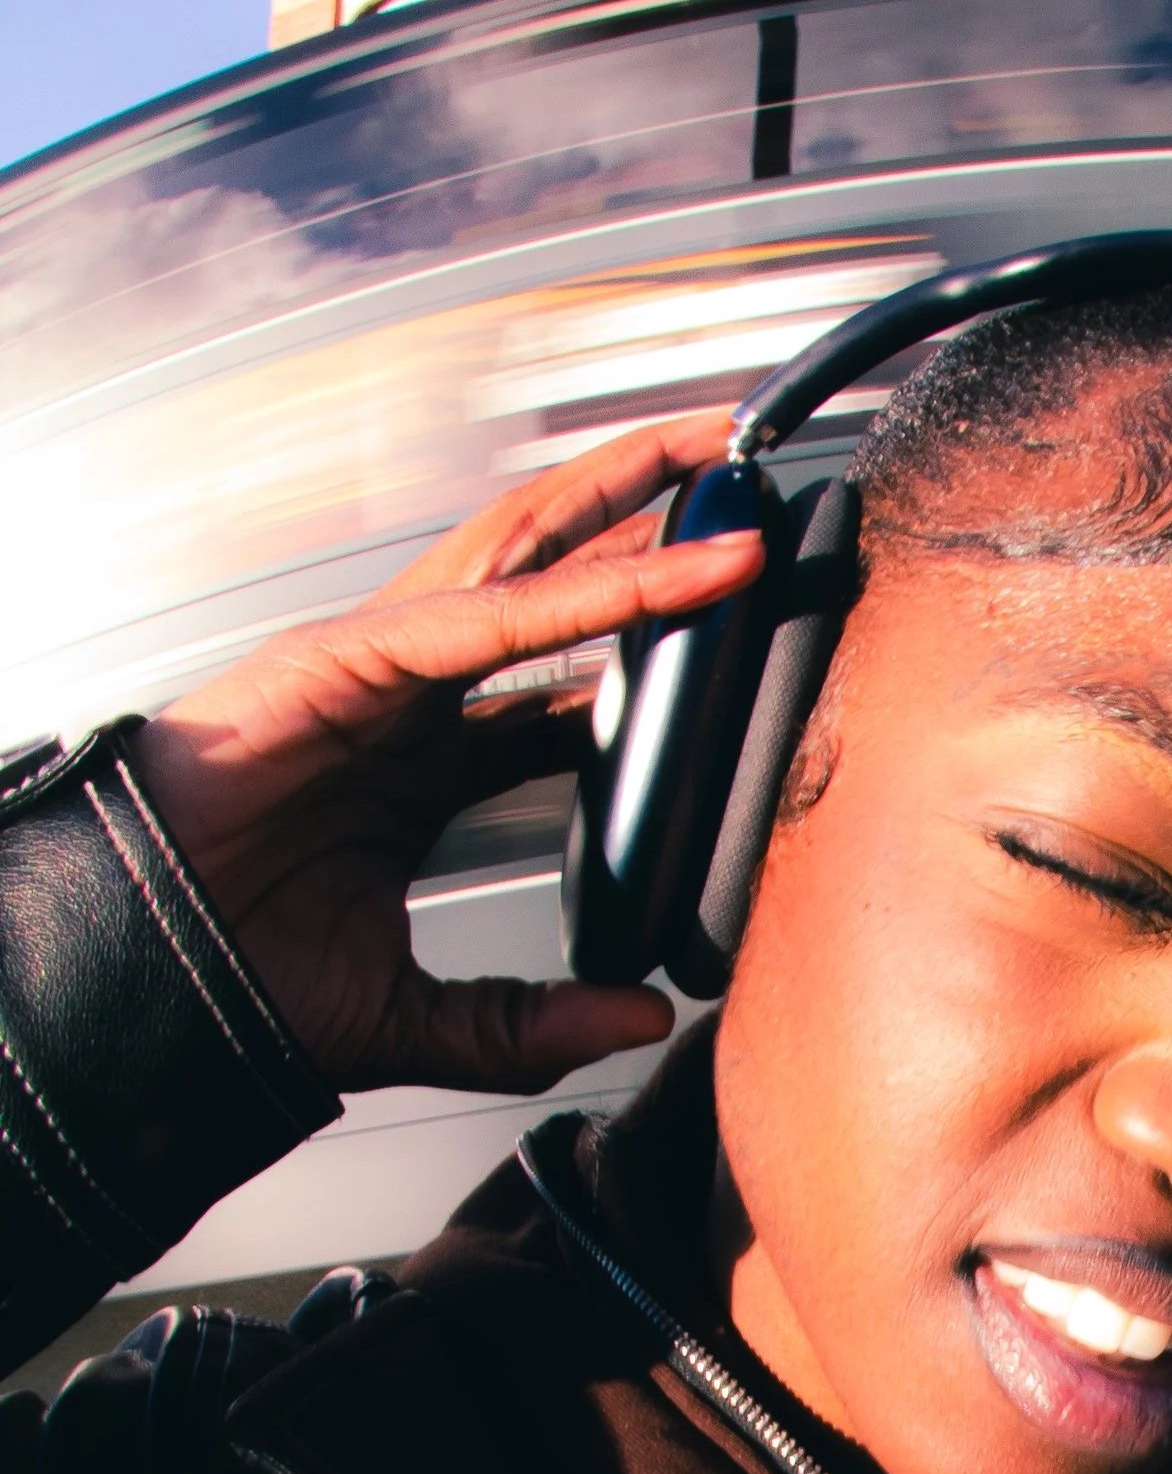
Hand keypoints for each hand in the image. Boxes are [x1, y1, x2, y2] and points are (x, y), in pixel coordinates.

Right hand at [130, 414, 764, 1093]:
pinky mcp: (337, 663)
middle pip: (550, 571)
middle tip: (735, 466)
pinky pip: (481, 619)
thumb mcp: (424, 1019)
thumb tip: (643, 1018)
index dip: (650, 633)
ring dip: (620, 497)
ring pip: (522, 553)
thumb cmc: (236, 974)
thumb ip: (533, 1022)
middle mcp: (412, 692)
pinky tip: (657, 579)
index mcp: (430, 761)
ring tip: (712, 451)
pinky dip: (576, 595)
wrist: (133, 980)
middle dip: (640, 509)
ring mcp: (375, 665)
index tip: (738, 612)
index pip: (563, 675)